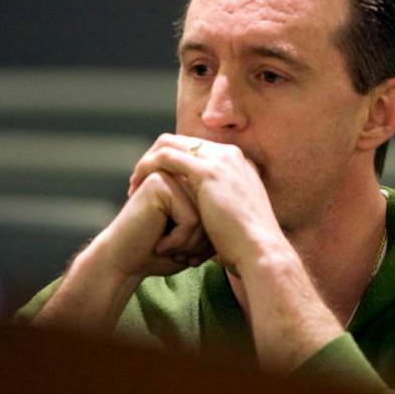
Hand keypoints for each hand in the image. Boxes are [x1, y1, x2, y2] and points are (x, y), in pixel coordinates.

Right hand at [102, 169, 213, 281]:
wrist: (126, 264)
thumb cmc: (162, 255)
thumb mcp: (198, 237)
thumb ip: (217, 221)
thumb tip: (244, 223)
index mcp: (194, 183)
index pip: (221, 210)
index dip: (208, 239)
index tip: (191, 254)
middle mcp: (184, 175)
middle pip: (216, 211)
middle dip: (200, 241)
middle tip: (180, 255)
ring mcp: (172, 175)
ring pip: (206, 215)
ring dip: (190, 243)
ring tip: (169, 249)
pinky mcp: (160, 183)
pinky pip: (191, 219)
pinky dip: (179, 241)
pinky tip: (160, 245)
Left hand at [128, 134, 281, 275]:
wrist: (260, 252)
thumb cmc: (246, 246)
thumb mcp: (236, 218)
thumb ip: (222, 206)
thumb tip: (208, 216)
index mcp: (238, 163)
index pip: (196, 150)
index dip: (172, 164)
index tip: (156, 184)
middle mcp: (230, 154)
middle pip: (181, 142)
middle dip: (156, 158)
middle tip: (138, 182)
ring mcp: (221, 160)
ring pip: (170, 144)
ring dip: (147, 162)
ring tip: (133, 185)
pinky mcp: (208, 171)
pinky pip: (166, 157)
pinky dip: (147, 167)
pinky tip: (136, 185)